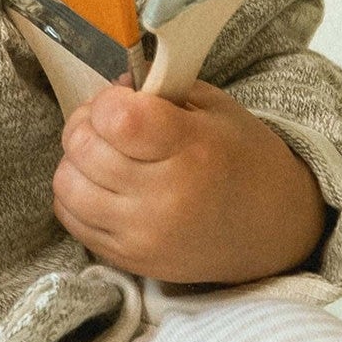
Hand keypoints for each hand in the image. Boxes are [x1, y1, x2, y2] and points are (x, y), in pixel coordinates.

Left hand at [52, 77, 327, 285]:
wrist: (274, 228)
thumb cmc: (242, 159)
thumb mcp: (215, 110)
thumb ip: (161, 89)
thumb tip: (113, 83)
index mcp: (192, 149)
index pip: (117, 117)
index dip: (108, 100)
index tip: (123, 100)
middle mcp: (165, 197)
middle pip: (84, 148)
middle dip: (86, 124)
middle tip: (108, 123)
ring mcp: (143, 233)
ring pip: (67, 185)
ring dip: (75, 161)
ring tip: (103, 154)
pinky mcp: (129, 258)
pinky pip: (71, 218)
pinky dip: (75, 195)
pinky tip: (101, 184)